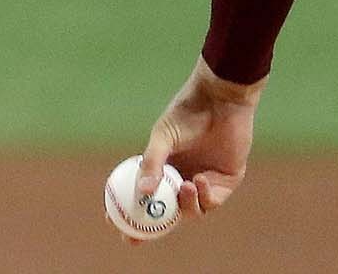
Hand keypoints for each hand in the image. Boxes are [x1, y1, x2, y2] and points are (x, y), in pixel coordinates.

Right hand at [127, 56, 265, 241]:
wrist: (220, 101)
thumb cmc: (187, 113)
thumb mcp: (163, 137)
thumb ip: (152, 163)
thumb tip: (143, 193)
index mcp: (162, 167)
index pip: (143, 195)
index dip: (127, 210)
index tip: (112, 220)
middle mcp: (181, 177)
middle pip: (164, 212)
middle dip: (151, 229)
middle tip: (138, 237)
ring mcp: (203, 182)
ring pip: (189, 210)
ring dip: (185, 205)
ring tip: (184, 185)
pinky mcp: (225, 182)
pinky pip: (211, 201)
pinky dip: (203, 197)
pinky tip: (200, 178)